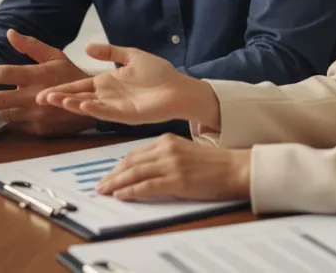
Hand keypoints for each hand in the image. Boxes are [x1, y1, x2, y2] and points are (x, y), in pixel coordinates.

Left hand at [0, 29, 95, 136]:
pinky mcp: (39, 128)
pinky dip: (12, 117)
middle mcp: (35, 95)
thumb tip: (9, 33)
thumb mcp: (54, 55)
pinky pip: (17, 124)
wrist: (92, 103)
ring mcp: (37, 114)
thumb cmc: (70, 75)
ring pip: (5, 113)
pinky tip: (13, 110)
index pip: (5, 73)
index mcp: (37, 75)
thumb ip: (30, 45)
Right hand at [35, 44, 220, 128]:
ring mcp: (116, 107)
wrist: (180, 87)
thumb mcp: (131, 56)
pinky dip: (93, 108)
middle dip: (59, 98)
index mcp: (107, 83)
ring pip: (88, 106)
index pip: (78, 86)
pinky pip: (106, 112)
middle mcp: (107, 97)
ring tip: (54, 100)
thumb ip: (109, 52)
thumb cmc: (159, 73)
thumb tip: (87, 46)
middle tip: (39, 98)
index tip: (43, 89)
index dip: (61, 88)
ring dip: (72, 104)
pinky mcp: (127, 114)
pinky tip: (81, 104)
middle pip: (78, 98)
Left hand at [96, 134, 250, 202]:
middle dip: (112, 175)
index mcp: (167, 141)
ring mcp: (171, 164)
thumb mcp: (185, 153)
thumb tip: (144, 172)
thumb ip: (165, 158)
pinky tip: (121, 195)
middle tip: (100, 185)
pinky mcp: (177, 179)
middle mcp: (166, 149)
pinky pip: (146, 186)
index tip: (109, 175)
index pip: (135, 153)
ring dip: (116, 183)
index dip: (118, 166)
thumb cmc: (214, 165)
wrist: (235, 169)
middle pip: (130, 162)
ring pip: (134, 173)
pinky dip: (131, 191)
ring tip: (104, 191)